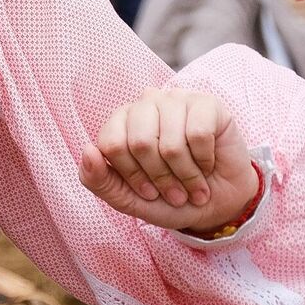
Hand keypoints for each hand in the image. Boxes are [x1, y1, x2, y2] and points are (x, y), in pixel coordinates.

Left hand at [79, 88, 259, 233]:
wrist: (217, 204)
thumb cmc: (169, 198)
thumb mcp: (127, 199)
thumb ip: (98, 181)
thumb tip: (87, 151)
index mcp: (121, 122)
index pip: (111, 144)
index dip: (132, 176)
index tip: (148, 192)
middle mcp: (146, 104)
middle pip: (140, 143)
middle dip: (160, 179)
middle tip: (175, 193)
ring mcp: (177, 100)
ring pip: (171, 144)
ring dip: (186, 176)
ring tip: (194, 185)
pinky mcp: (207, 104)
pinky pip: (199, 135)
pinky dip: (204, 161)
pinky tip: (208, 163)